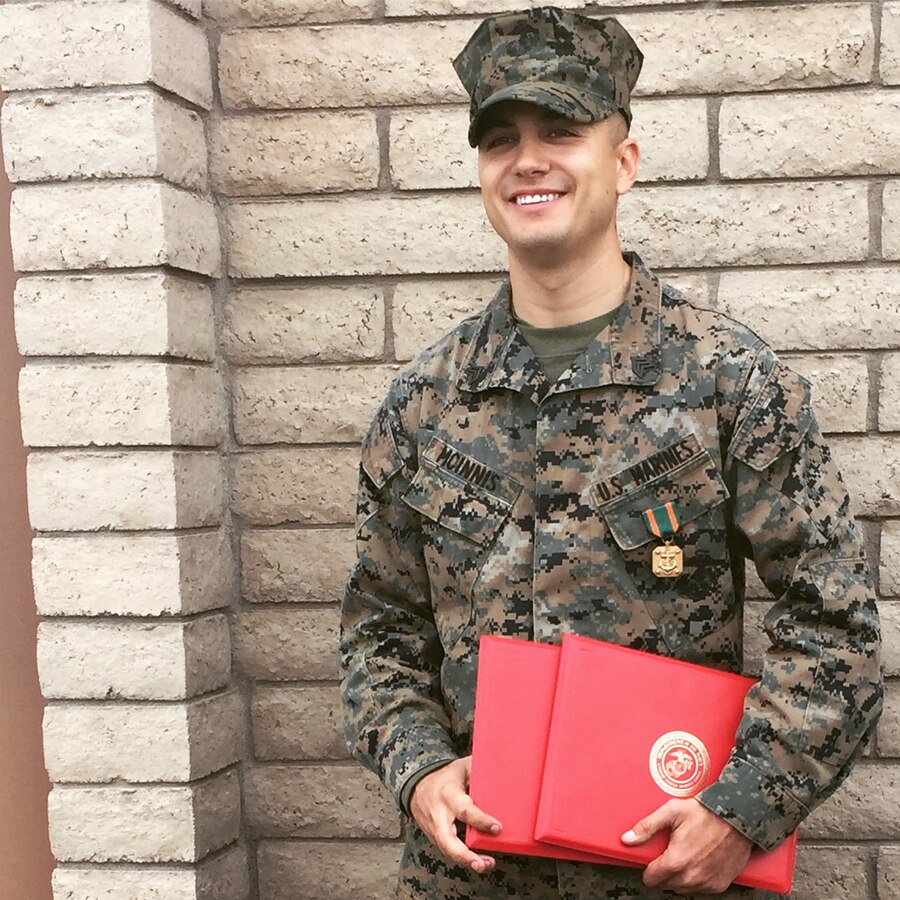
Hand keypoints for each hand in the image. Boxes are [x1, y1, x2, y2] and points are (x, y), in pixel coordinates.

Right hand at [409, 756, 501, 874]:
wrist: (417, 786)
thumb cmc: (445, 777)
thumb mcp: (462, 767)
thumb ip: (480, 770)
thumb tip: (503, 770)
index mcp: (449, 795)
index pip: (465, 811)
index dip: (481, 821)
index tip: (498, 828)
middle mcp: (439, 815)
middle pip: (448, 840)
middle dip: (465, 855)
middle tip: (482, 863)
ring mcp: (435, 829)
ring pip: (447, 849)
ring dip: (466, 860)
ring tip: (484, 865)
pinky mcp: (435, 838)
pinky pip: (448, 849)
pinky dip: (462, 857)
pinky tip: (478, 860)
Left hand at [621, 798, 752, 894]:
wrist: (738, 818)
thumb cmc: (704, 812)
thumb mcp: (671, 812)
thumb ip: (647, 827)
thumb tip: (626, 839)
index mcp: (676, 861)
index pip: (652, 878)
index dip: (648, 870)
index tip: (651, 862)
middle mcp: (691, 877)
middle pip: (666, 885)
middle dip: (664, 873)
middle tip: (669, 855)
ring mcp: (706, 883)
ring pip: (683, 889)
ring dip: (679, 878)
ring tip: (684, 857)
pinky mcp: (720, 885)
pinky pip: (701, 889)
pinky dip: (696, 880)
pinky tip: (698, 863)